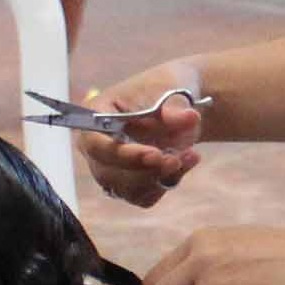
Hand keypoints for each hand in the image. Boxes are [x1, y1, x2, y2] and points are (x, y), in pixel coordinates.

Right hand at [79, 86, 204, 206]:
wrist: (182, 104)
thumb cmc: (165, 88)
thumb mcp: (171, 88)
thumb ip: (174, 107)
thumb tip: (189, 117)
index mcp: (95, 115)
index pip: (94, 142)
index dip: (122, 154)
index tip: (154, 154)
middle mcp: (97, 146)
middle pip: (108, 171)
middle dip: (145, 170)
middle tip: (176, 159)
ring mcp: (111, 168)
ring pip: (127, 188)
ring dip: (161, 177)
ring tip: (190, 155)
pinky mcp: (130, 184)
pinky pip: (145, 196)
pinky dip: (167, 182)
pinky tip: (186, 163)